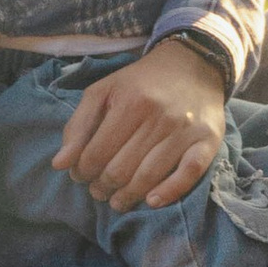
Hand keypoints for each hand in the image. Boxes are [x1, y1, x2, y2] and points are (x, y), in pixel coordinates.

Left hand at [52, 36, 224, 208]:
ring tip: (117, 201)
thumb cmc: (140, 83)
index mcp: (130, 102)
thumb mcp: (103, 92)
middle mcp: (159, 116)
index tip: (80, 175)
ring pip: (150, 175)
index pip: (96, 152)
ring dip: (128, 196)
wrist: (192, 65)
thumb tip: (59, 165)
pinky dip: (169, 192)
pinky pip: (188, 174)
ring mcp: (185, 130)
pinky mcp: (207, 141)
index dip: (82, 171)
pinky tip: (150, 201)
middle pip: (121, 168)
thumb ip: (79, 126)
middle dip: (103, 186)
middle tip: (98, 191)